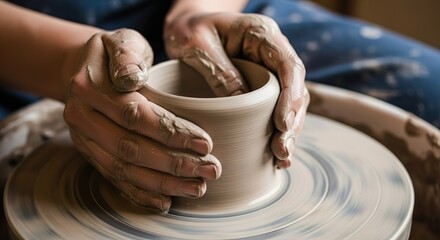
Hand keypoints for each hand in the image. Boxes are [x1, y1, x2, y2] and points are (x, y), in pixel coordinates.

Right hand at [63, 29, 221, 211]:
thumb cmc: (113, 55)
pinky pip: (114, 179)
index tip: (205, 143)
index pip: (135, 116)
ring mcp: (84, 140)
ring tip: (197, 188)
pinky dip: (140, 193)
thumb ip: (128, 56)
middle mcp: (82, 118)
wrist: (83, 69)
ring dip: (163, 183)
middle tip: (210, 170)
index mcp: (90, 88)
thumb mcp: (122, 42)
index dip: (171, 132)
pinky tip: (166, 202)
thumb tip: (134, 79)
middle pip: (131, 148)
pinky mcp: (91, 154)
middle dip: (174, 163)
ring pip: (124, 169)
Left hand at [164, 12, 308, 167]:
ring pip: (288, 102)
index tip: (282, 124)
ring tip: (281, 158)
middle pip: (295, 88)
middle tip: (282, 150)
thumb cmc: (188, 30)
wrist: (183, 27)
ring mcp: (267, 70)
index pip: (288, 65)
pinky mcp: (258, 86)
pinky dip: (275, 131)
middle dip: (292, 122)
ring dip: (288, 132)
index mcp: (261, 34)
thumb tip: (243, 106)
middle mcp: (271, 52)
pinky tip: (273, 153)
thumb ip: (221, 73)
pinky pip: (273, 108)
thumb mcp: (197, 46)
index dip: (291, 96)